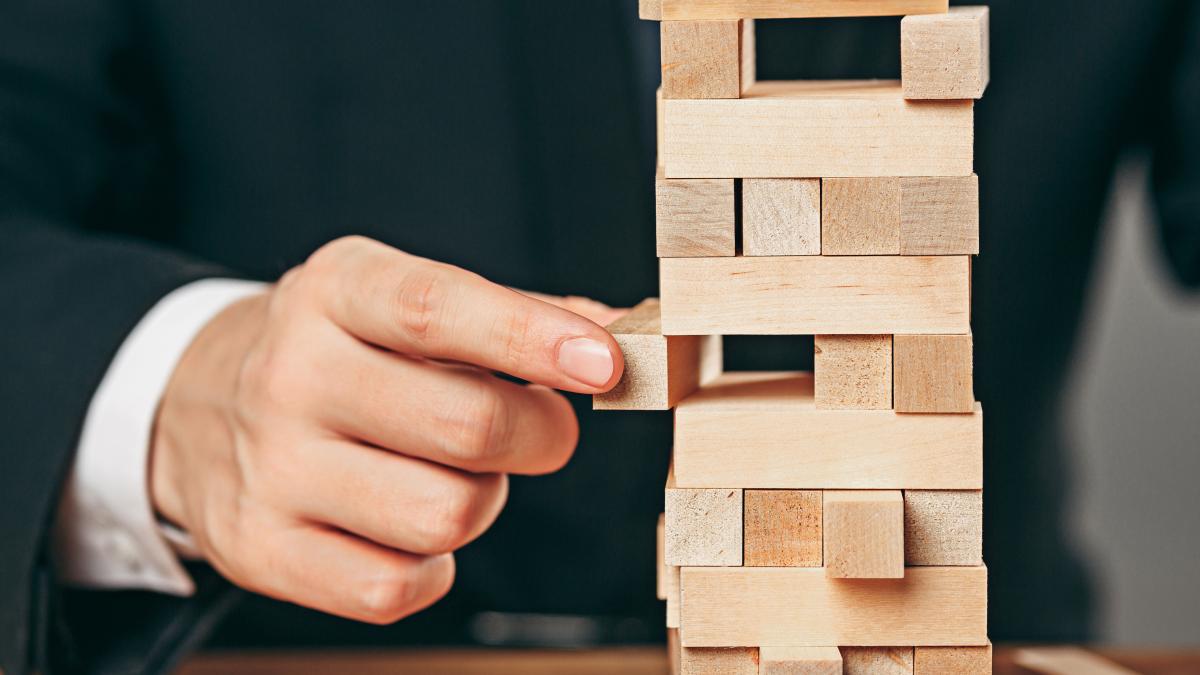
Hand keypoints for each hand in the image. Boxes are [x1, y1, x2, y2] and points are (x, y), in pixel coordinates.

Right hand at [149, 236, 623, 622]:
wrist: (197, 402)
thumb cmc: (340, 350)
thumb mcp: (400, 300)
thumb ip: (512, 315)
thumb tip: (619, 333)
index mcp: (336, 291)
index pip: (437, 311)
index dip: (530, 336)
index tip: (604, 362)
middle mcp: (292, 374)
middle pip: (466, 427)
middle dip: (540, 434)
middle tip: (543, 429)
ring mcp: (272, 467)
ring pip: (444, 515)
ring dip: (481, 502)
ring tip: (453, 475)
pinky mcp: (260, 546)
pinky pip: (394, 588)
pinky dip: (431, 567)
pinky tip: (410, 529)